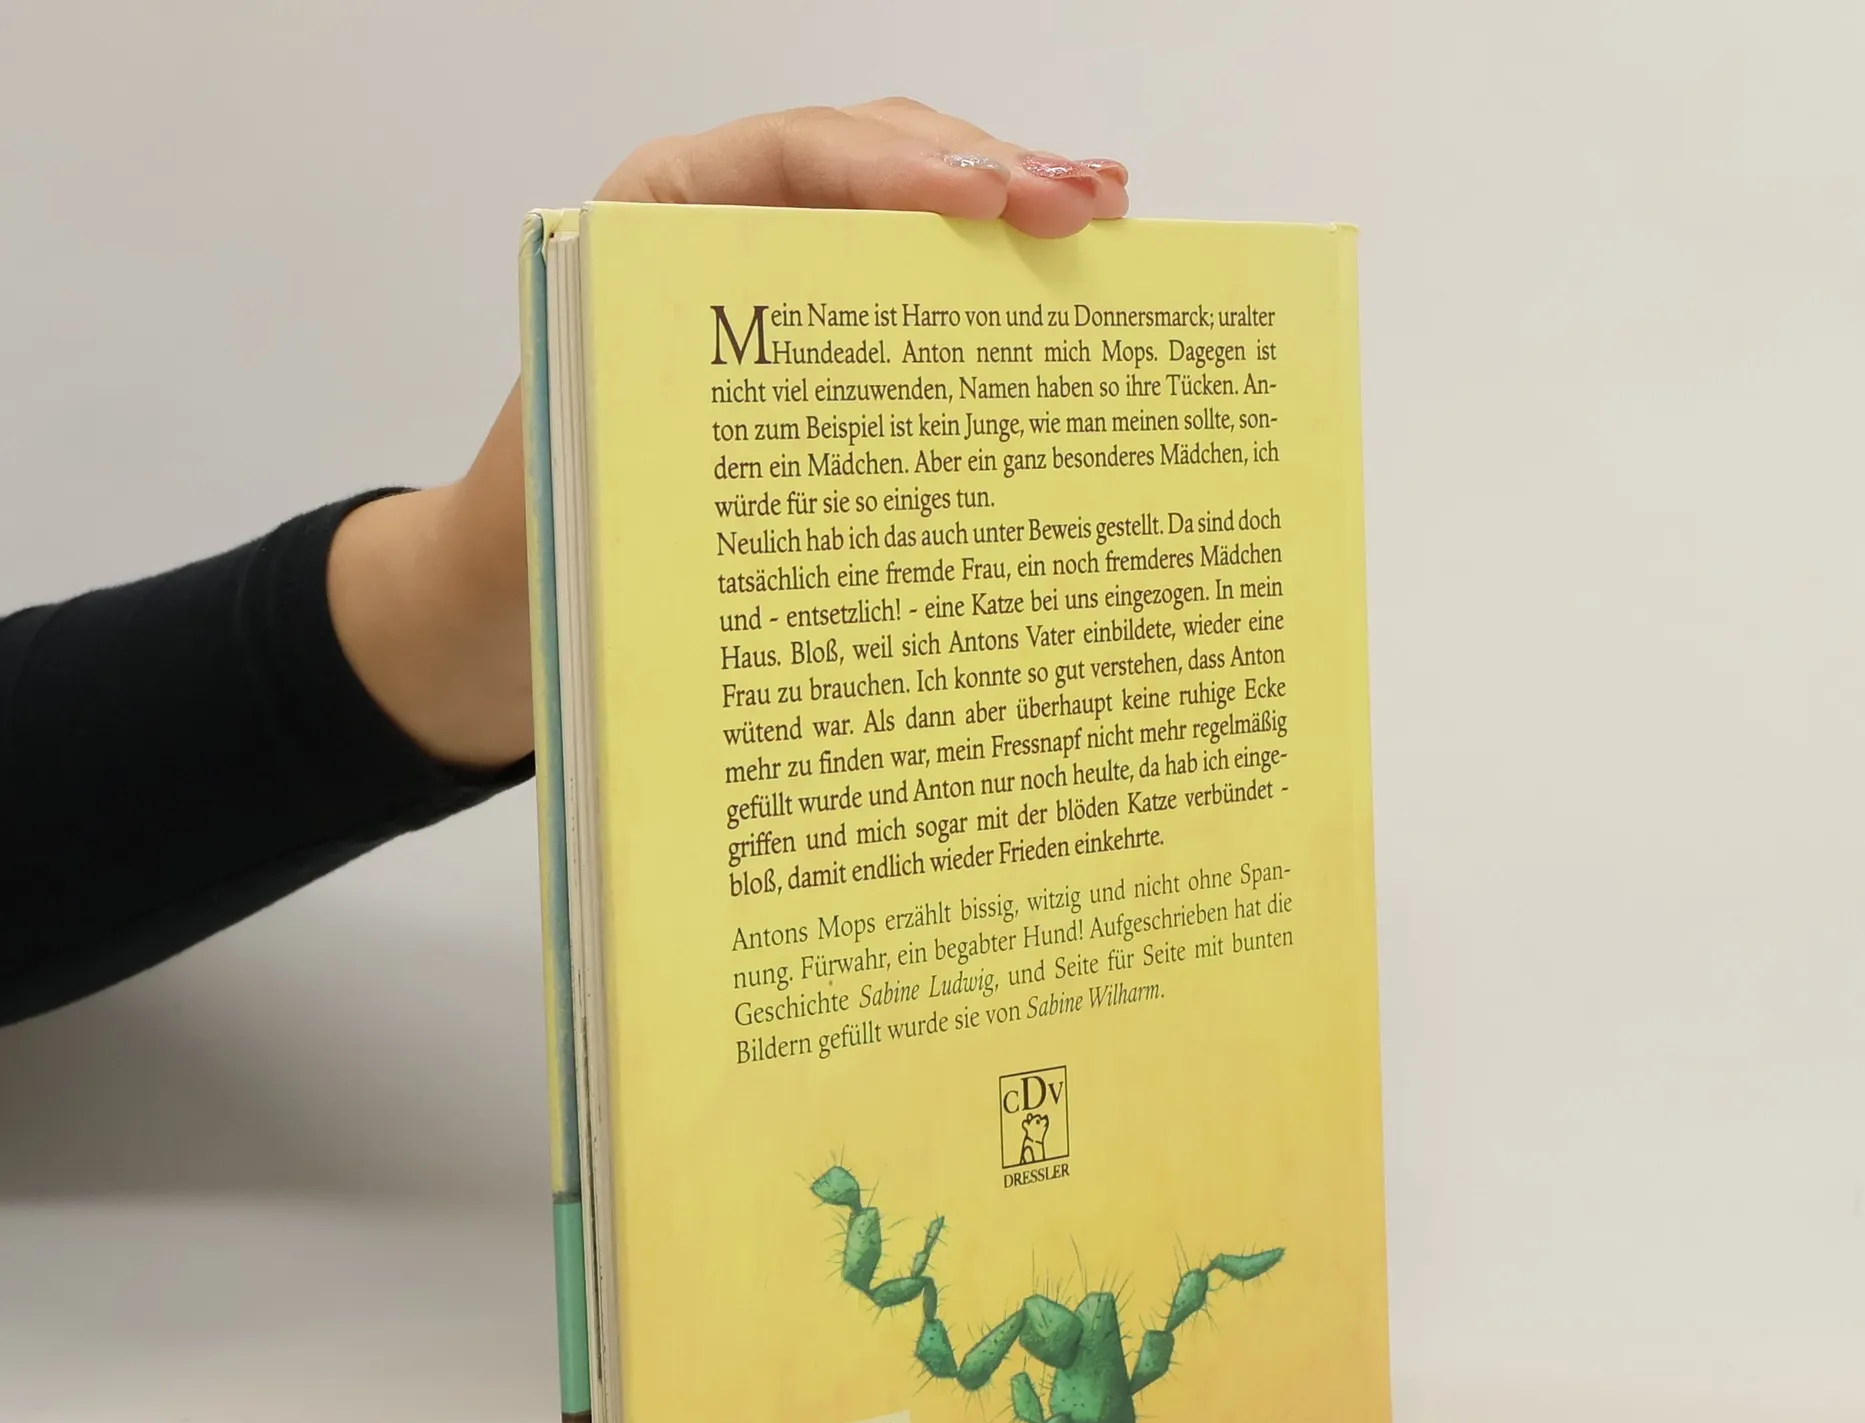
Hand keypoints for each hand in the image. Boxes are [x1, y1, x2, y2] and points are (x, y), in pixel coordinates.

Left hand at [328, 100, 1128, 768]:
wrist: (518, 577)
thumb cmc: (557, 529)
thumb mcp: (615, 484)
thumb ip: (700, 454)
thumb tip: (828, 483)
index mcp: (646, 231)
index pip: (785, 160)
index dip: (892, 168)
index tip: (984, 199)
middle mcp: (715, 231)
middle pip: (866, 161)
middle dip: (984, 170)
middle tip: (1083, 207)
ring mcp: (773, 275)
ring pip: (900, 213)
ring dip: (1006, 206)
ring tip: (1104, 212)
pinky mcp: (812, 330)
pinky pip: (901, 282)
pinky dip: (981, 273)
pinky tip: (1060, 266)